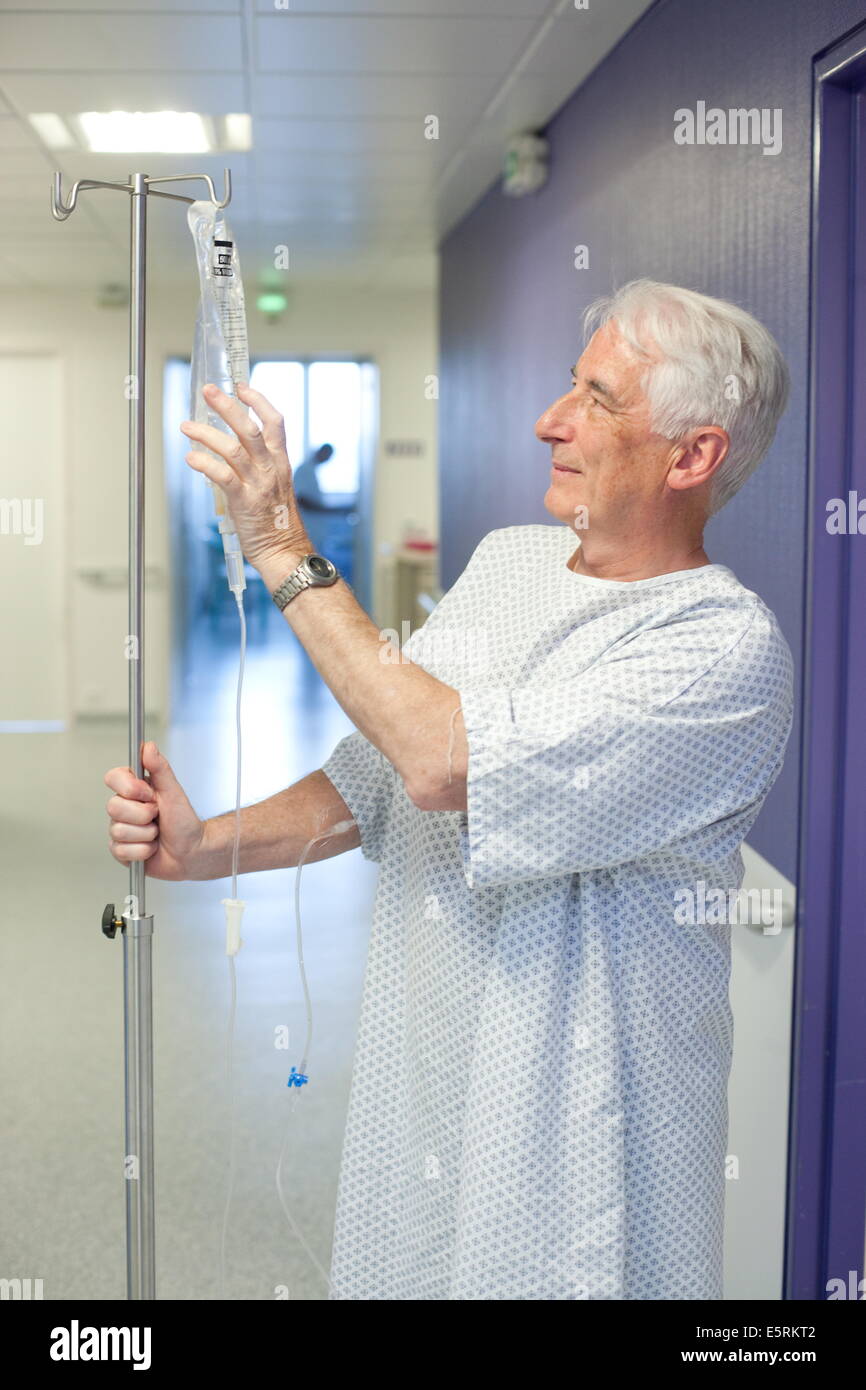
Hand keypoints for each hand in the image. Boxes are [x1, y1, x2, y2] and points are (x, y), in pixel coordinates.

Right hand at [104, 741, 207, 880]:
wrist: (191, 851)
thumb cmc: (184, 821)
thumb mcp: (173, 791)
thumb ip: (160, 768)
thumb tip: (148, 746)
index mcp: (133, 790)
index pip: (112, 778)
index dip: (130, 788)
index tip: (149, 794)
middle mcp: (123, 808)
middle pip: (113, 807)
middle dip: (143, 815)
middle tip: (157, 816)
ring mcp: (120, 829)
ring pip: (119, 831)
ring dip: (147, 834)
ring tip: (157, 833)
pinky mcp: (120, 850)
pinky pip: (122, 850)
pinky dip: (143, 851)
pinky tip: (152, 847)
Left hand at [180, 382, 310, 569]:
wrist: (284, 552)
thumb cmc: (275, 522)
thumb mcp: (274, 486)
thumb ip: (257, 467)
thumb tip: (230, 450)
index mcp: (280, 462)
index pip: (275, 422)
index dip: (258, 401)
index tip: (241, 387)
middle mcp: (270, 469)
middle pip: (249, 428)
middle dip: (227, 405)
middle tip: (208, 391)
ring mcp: (258, 484)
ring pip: (232, 448)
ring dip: (206, 433)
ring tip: (186, 425)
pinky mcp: (244, 501)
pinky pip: (222, 476)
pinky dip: (204, 464)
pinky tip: (191, 458)